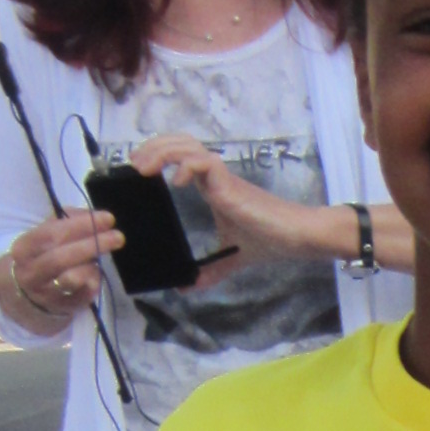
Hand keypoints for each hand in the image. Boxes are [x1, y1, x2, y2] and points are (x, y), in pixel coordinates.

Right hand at [0, 205, 112, 335]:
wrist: (29, 291)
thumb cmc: (44, 253)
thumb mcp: (48, 233)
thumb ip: (69, 220)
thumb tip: (93, 216)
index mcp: (23, 249)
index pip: (52, 234)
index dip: (81, 225)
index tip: (107, 219)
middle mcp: (30, 273)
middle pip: (62, 258)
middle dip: (92, 245)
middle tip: (118, 237)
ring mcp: (45, 293)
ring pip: (72, 279)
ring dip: (91, 265)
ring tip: (97, 258)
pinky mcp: (62, 307)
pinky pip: (85, 294)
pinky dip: (94, 281)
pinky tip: (95, 273)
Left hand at [128, 134, 280, 263]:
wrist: (295, 236)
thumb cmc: (270, 240)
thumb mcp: (231, 257)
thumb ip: (211, 270)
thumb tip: (188, 288)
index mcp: (212, 186)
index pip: (181, 155)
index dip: (158, 154)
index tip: (138, 170)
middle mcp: (214, 176)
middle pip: (179, 142)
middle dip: (153, 147)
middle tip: (134, 166)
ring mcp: (222, 177)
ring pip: (187, 145)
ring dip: (162, 152)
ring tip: (145, 169)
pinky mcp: (230, 183)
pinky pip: (204, 162)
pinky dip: (185, 166)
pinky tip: (176, 182)